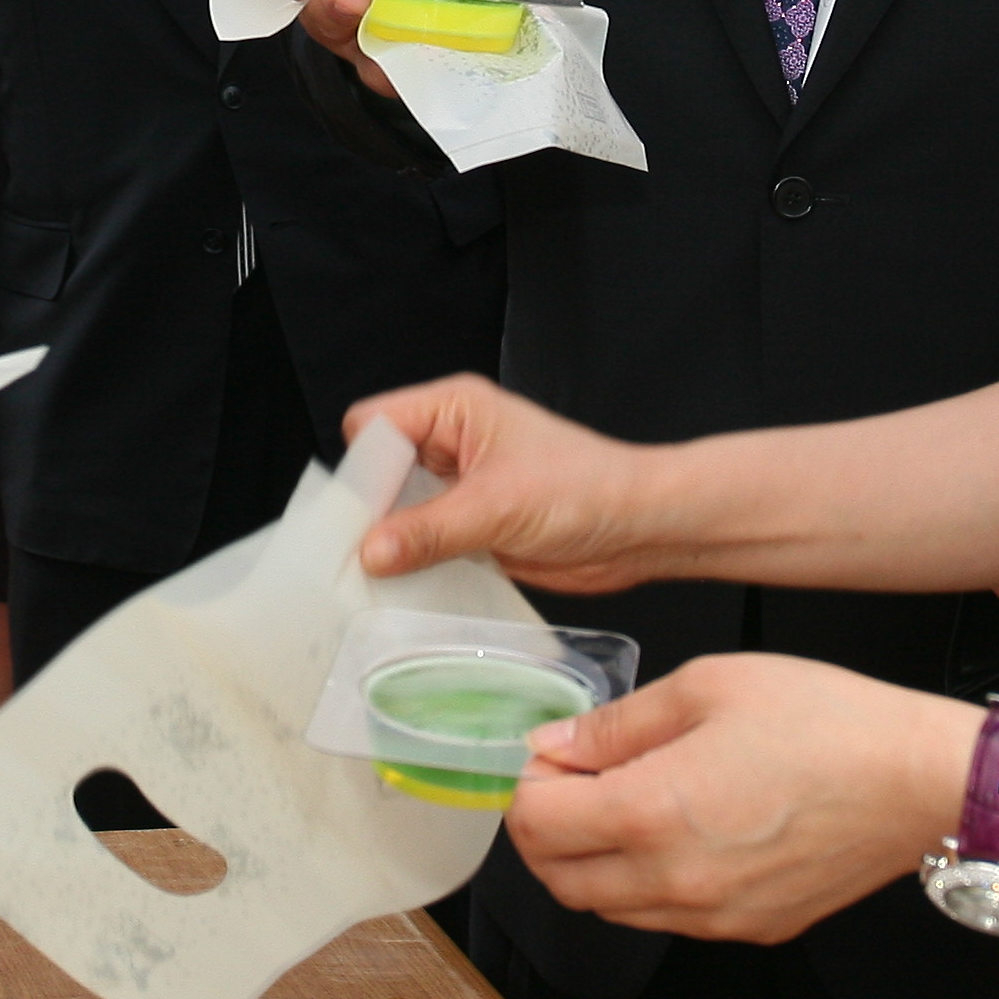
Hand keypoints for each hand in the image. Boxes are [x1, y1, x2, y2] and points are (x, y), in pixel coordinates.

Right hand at [350, 374, 682, 595]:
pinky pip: (425, 544)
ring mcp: (460, 487)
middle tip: (361, 556)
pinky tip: (412, 588)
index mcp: (454, 409)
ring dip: (394, 545)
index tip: (356, 518)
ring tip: (381, 579)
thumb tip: (370, 550)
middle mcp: (451, 443)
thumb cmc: (589, 488)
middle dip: (371, 513)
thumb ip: (429, 529)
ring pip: (399, 512)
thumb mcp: (499, 507)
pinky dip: (417, 566)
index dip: (362, 469)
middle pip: (380, 471)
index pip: (375, 425)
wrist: (641, 528)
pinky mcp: (472, 527)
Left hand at [507, 655, 970, 943]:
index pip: (534, 824)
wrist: (919, 781)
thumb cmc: (825, 721)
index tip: (554, 755)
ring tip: (629, 800)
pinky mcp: (749, 931)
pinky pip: (665, 919)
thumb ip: (617, 724)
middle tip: (575, 779)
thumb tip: (555, 745)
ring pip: (607, 908)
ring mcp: (712, 918)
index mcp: (650, 813)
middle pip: (558, 880)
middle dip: (546, 829)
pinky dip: (645, 883)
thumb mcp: (707, 687)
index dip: (529, 784)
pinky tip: (679, 830)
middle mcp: (672, 881)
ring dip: (591, 861)